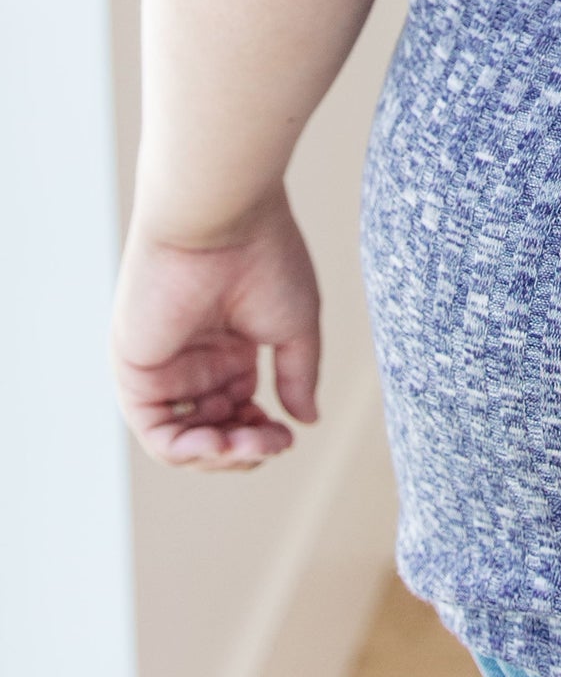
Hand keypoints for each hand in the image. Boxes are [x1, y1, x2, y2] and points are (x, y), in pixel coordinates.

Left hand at [112, 188, 321, 470]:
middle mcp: (194, 362)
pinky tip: (220, 444)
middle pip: (214, 434)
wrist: (221, 220)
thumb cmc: (264, 257)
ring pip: (184, 442)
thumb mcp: (295, 326)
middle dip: (244, 450)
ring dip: (219, 455)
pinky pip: (156, 431)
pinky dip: (186, 449)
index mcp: (230, 348)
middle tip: (272, 445)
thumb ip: (298, 376)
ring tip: (248, 446)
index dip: (263, 434)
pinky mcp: (136, 372)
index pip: (241, 413)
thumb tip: (307, 421)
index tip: (288, 436)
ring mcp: (164, 369)